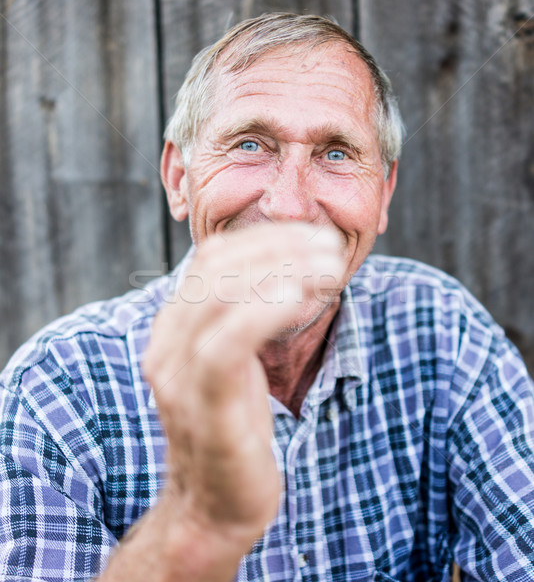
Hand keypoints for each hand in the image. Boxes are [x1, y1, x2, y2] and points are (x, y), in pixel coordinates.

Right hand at [143, 222, 342, 547]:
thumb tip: (285, 273)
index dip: (263, 237)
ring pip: (219, 296)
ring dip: (280, 270)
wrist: (214, 506)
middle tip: (328, 246)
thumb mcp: (239, 364)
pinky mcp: (202, 405)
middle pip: (216, 267)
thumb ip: (243, 320)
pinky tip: (303, 299)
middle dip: (278, 246)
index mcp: (175, 327)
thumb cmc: (236, 428)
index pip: (211, 257)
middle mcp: (166, 342)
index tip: (311, 236)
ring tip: (328, 267)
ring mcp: (177, 373)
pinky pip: (227, 343)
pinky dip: (265, 311)